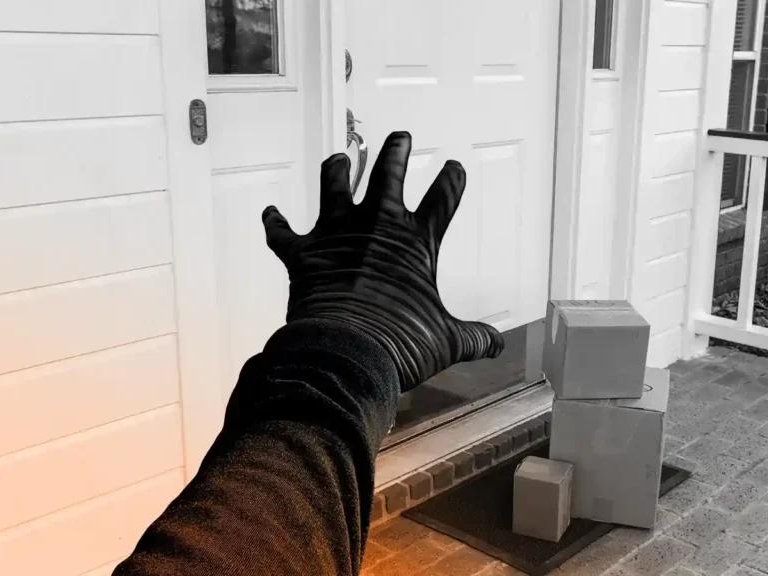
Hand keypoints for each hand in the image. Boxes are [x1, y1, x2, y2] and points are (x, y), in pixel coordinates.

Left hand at [261, 131, 503, 391]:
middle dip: (396, 151)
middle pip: (387, 174)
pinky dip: (275, 223)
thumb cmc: (400, 344)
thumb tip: (496, 345)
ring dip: (336, 169)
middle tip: (401, 137)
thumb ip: (472, 337)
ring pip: (333, 186)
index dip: (451, 180)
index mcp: (415, 241)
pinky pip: (282, 233)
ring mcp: (335, 234)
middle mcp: (375, 226)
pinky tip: (270, 213)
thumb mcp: (446, 341)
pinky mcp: (301, 254)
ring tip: (339, 158)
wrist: (344, 353)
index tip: (454, 167)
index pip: (442, 198)